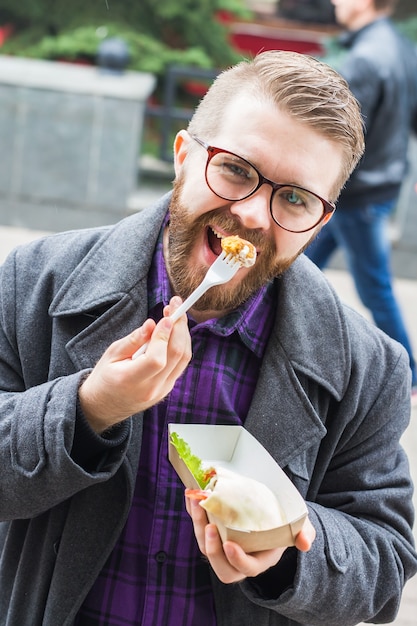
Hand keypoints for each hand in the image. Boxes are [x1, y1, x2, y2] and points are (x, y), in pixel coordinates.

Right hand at [78, 296, 190, 432]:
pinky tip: (174, 332)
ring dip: (183, 334)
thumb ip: (133, 340)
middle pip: (177, 356)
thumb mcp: (111, 354)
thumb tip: (151, 324)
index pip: (156, 358)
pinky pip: (181, 364)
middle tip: (176, 307)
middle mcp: (151, 389)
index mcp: (131, 381)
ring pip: (184, 359)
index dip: (164, 335)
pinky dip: (181, 345)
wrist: (104, 406)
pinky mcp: (167, 389)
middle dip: (179, 327)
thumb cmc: (104, 378)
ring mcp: (162, 391)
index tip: (166, 316)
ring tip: (176, 316)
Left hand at [185, 493, 314, 583]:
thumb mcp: (299, 527)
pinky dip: (194, 513)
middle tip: (210, 527)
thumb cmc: (284, 523)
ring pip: (205, 545)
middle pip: (221, 566)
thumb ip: (304, 533)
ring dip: (198, 526)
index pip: (247, 568)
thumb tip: (305, 543)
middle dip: (212, 549)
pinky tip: (191, 496)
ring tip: (196, 504)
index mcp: (259, 560)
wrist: (272, 513)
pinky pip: (200, 527)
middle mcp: (239, 558)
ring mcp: (223, 545)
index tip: (230, 544)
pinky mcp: (213, 531)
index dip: (238, 560)